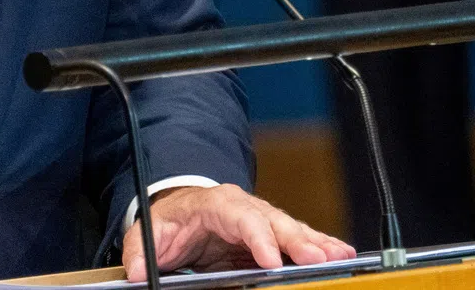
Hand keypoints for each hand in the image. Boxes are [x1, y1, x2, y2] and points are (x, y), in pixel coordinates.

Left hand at [122, 184, 353, 280]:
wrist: (182, 211)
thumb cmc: (172, 221)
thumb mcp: (151, 232)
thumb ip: (139, 248)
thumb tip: (134, 271)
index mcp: (217, 204)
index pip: (240, 217)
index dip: (256, 237)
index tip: (268, 258)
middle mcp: (244, 207)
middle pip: (274, 221)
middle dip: (296, 240)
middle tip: (317, 258)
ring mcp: (261, 220)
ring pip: (291, 229)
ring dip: (316, 242)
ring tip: (340, 255)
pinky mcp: (270, 236)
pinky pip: (296, 240)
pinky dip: (318, 245)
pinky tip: (339, 253)